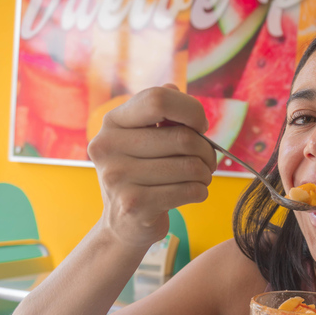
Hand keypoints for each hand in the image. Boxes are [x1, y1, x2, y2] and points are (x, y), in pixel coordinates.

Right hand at [87, 84, 216, 247]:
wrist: (124, 224)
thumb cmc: (144, 174)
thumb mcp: (143, 138)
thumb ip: (158, 112)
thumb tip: (174, 90)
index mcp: (112, 122)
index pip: (158, 99)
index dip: (190, 110)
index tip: (199, 126)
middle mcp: (107, 146)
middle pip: (183, 137)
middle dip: (207, 151)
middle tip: (207, 161)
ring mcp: (117, 177)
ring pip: (190, 166)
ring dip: (206, 174)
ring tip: (200, 178)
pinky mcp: (134, 204)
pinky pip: (190, 190)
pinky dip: (201, 192)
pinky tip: (193, 193)